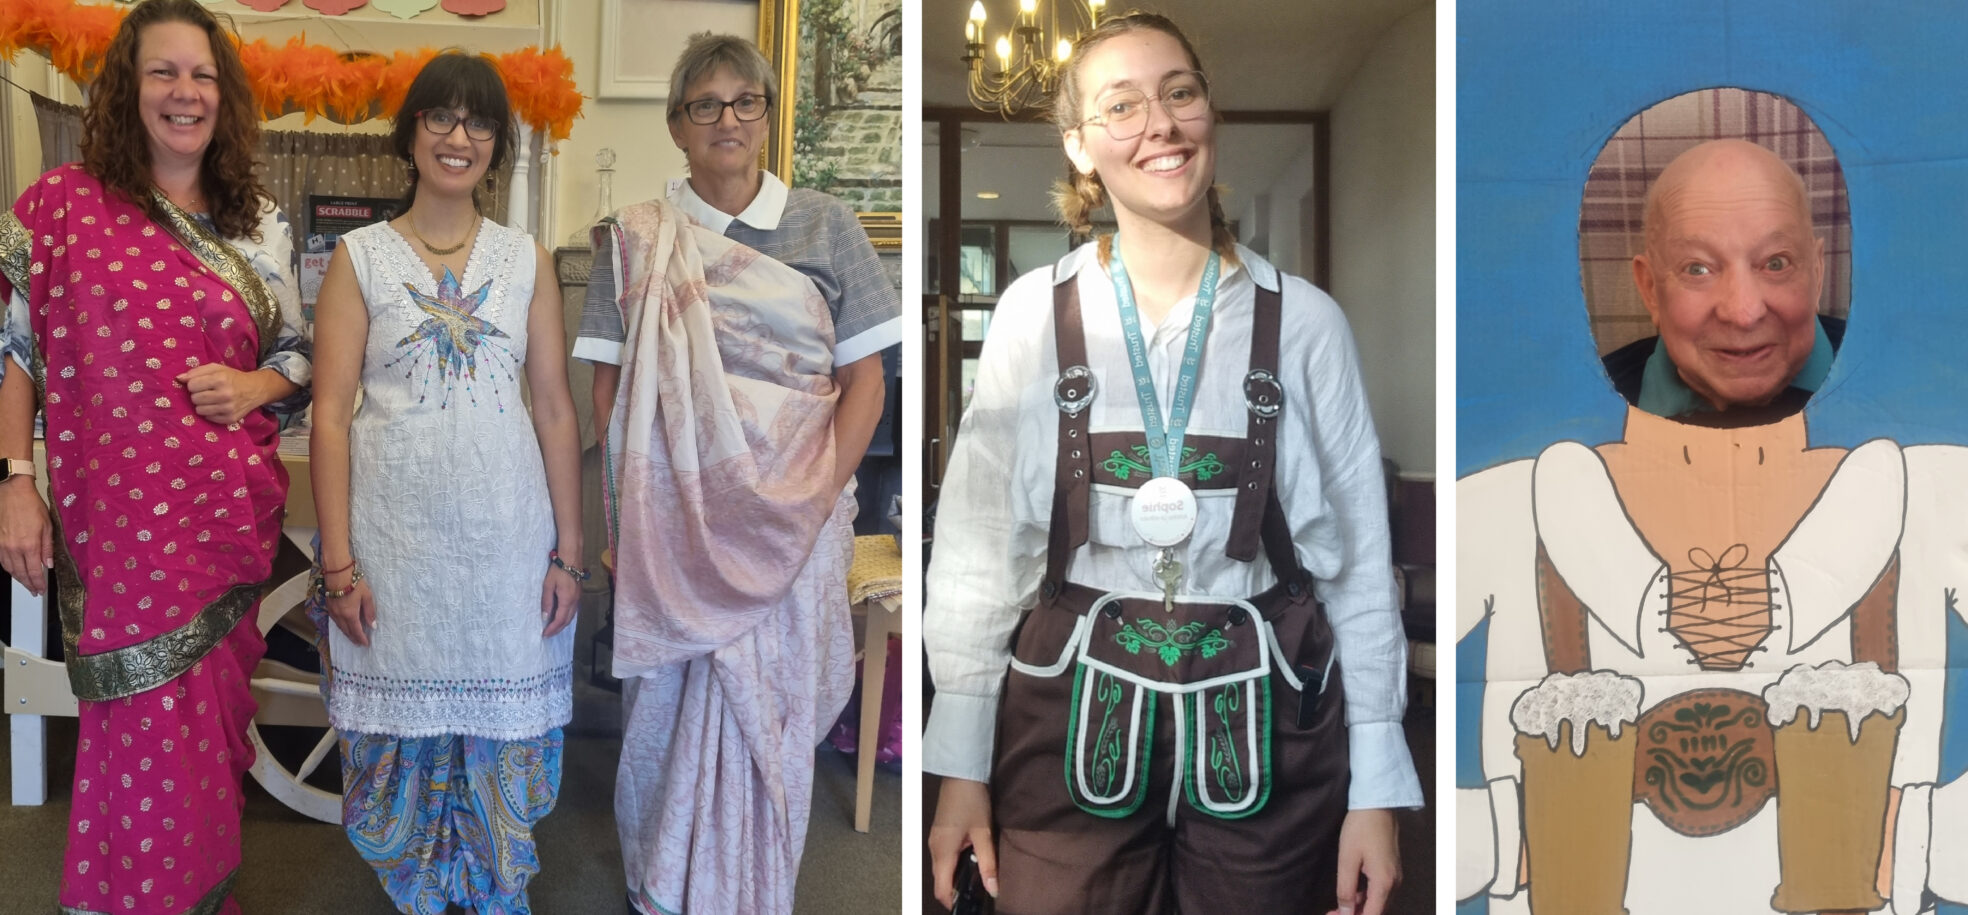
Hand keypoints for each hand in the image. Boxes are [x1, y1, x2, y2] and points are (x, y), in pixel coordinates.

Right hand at [0, 478, 50, 594]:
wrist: (12, 492)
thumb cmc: (32, 506)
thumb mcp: (47, 525)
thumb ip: (47, 547)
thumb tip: (48, 564)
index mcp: (29, 545)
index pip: (34, 571)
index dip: (38, 583)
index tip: (42, 590)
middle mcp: (14, 548)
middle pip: (20, 573)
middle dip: (28, 584)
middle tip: (34, 591)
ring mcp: (2, 546)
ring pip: (9, 569)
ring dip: (18, 579)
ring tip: (26, 584)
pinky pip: (2, 561)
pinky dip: (9, 569)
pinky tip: (14, 571)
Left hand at [177, 364, 272, 425]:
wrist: (255, 389)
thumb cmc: (232, 377)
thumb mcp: (217, 368)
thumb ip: (196, 371)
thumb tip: (178, 379)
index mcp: (221, 379)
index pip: (192, 385)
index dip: (194, 384)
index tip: (201, 384)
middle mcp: (225, 395)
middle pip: (194, 399)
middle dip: (197, 395)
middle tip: (207, 392)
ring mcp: (228, 408)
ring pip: (199, 410)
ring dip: (202, 405)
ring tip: (211, 400)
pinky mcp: (230, 419)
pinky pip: (208, 418)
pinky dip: (210, 412)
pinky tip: (217, 406)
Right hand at [324, 573, 376, 646]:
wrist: (337, 573)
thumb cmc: (354, 583)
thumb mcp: (366, 596)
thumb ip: (369, 612)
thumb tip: (372, 626)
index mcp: (350, 614)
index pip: (356, 631)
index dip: (361, 638)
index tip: (366, 644)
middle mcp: (339, 616)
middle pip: (347, 631)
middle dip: (353, 638)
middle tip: (359, 643)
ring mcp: (332, 612)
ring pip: (340, 627)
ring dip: (347, 633)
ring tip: (352, 637)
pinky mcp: (329, 607)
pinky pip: (335, 621)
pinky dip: (341, 626)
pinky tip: (344, 626)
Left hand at [541, 565, 579, 636]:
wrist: (571, 558)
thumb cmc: (558, 571)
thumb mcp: (548, 586)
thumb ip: (547, 602)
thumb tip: (545, 616)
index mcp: (567, 600)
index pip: (559, 620)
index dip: (552, 629)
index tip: (544, 634)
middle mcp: (575, 602)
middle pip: (567, 621)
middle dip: (558, 629)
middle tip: (548, 634)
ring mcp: (578, 598)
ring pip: (572, 616)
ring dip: (563, 624)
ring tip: (554, 628)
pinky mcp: (579, 595)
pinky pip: (574, 611)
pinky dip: (567, 618)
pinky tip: (561, 617)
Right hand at [929, 777, 997, 908]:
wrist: (961, 773)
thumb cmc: (972, 800)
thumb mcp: (983, 833)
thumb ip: (988, 864)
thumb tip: (993, 890)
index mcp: (943, 851)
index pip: (941, 888)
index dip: (952, 902)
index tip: (968, 906)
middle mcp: (934, 848)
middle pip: (940, 881)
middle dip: (955, 891)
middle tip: (977, 895)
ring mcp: (934, 840)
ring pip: (941, 869)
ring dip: (955, 878)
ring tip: (976, 880)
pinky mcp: (939, 834)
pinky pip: (942, 858)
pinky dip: (953, 866)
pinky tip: (970, 862)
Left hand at [1329, 808, 1400, 914]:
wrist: (1378, 804)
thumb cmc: (1361, 828)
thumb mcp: (1347, 859)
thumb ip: (1346, 888)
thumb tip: (1345, 912)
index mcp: (1384, 883)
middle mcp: (1394, 883)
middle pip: (1376, 911)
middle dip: (1354, 914)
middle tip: (1332, 913)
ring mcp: (1395, 876)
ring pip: (1378, 902)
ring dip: (1359, 907)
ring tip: (1337, 907)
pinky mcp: (1391, 869)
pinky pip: (1380, 891)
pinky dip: (1365, 897)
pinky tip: (1350, 894)